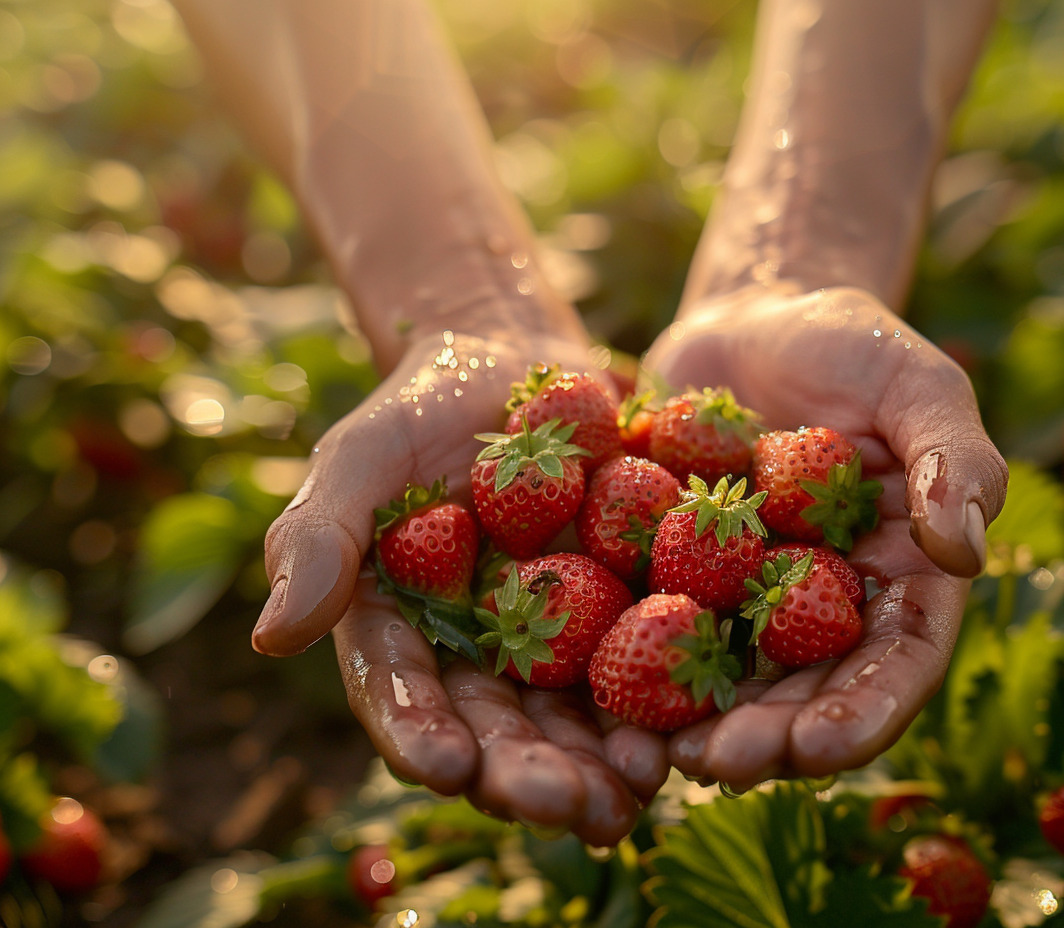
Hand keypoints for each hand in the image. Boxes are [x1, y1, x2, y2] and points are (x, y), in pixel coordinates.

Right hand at [253, 330, 669, 844]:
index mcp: (407, 634)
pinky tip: (681, 739)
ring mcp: (557, 640)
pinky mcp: (626, 610)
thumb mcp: (358, 459)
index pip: (406, 698)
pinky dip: (660, 708)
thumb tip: (270, 640)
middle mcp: (481, 656)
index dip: (422, 736)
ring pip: (574, 721)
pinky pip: (646, 668)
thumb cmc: (420, 409)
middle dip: (527, 776)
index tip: (445, 766)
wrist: (514, 360)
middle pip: (500, 730)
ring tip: (628, 794)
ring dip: (600, 767)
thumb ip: (317, 540)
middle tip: (563, 808)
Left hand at [642, 284, 1007, 790]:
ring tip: (652, 752)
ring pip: (726, 678)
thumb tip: (966, 552)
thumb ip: (955, 458)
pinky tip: (595, 691)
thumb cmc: (852, 344)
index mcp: (898, 580)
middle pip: (803, 692)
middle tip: (717, 763)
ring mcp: (745, 597)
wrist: (752, 317)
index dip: (862, 713)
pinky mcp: (675, 574)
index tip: (819, 746)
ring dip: (693, 722)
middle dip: (767, 738)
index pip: (894, 666)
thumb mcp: (917, 384)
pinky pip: (650, 622)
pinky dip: (628, 661)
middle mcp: (823, 607)